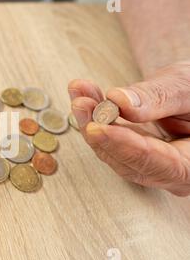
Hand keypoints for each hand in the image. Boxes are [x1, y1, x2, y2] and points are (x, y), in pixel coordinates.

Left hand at [68, 61, 189, 195]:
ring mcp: (148, 165)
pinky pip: (107, 139)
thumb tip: (118, 100)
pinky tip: (82, 94)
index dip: (123, 145)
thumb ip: (157, 97)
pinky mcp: (130, 153)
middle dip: (100, 131)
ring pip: (111, 151)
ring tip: (80, 95)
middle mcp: (170, 172)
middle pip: (127, 160)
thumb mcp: (186, 87)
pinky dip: (93, 116)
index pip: (155, 162)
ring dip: (90, 121)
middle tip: (82, 105)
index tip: (97, 128)